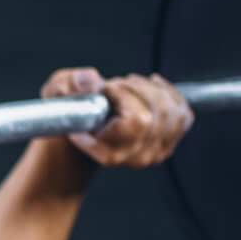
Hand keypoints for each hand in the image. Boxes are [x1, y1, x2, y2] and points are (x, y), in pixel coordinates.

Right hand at [41, 68, 193, 168]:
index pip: (138, 120)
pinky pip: (183, 114)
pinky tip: (150, 88)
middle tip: (115, 86)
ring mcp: (155, 153)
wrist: (82, 137)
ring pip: (172, 110)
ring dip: (150, 89)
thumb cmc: (70, 116)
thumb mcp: (56, 93)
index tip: (104, 90)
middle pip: (157, 111)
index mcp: (110, 153)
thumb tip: (91, 82)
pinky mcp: (169, 143)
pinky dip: (169, 94)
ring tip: (129, 87)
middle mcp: (136, 157)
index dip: (122, 94)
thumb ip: (67, 85)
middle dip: (136, 88)